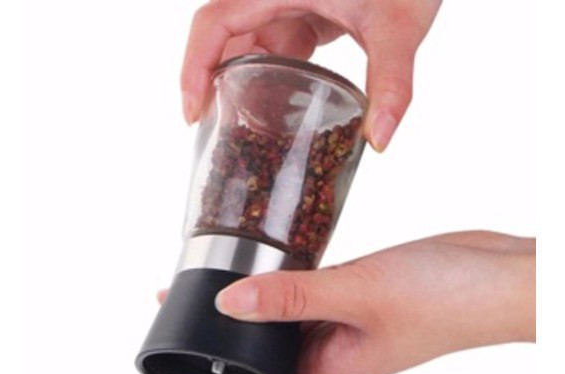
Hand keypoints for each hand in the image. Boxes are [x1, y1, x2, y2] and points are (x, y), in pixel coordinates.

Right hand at [181, 0, 442, 150]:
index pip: (213, 24)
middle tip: (222, 132)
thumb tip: (379, 141)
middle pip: (225, 37)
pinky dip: (275, 71)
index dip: (193, 68)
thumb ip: (391, 83)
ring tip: (251, 127)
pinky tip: (283, 100)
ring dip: (248, 81)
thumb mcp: (398, 24)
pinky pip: (276, 40)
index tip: (193, 114)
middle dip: (218, 84)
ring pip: (250, 41)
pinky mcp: (306, 6)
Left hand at [201, 231, 533, 373]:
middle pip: (267, 351)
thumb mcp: (359, 295)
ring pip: (287, 315)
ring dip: (255, 302)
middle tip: (185, 302)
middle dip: (228, 334)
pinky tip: (268, 258)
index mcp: (331, 368)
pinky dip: (287, 277)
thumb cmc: (444, 301)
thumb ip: (294, 298)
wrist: (495, 275)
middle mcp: (334, 348)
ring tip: (214, 277)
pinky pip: (311, 288)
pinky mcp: (357, 289)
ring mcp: (345, 319)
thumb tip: (228, 305)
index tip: (188, 357)